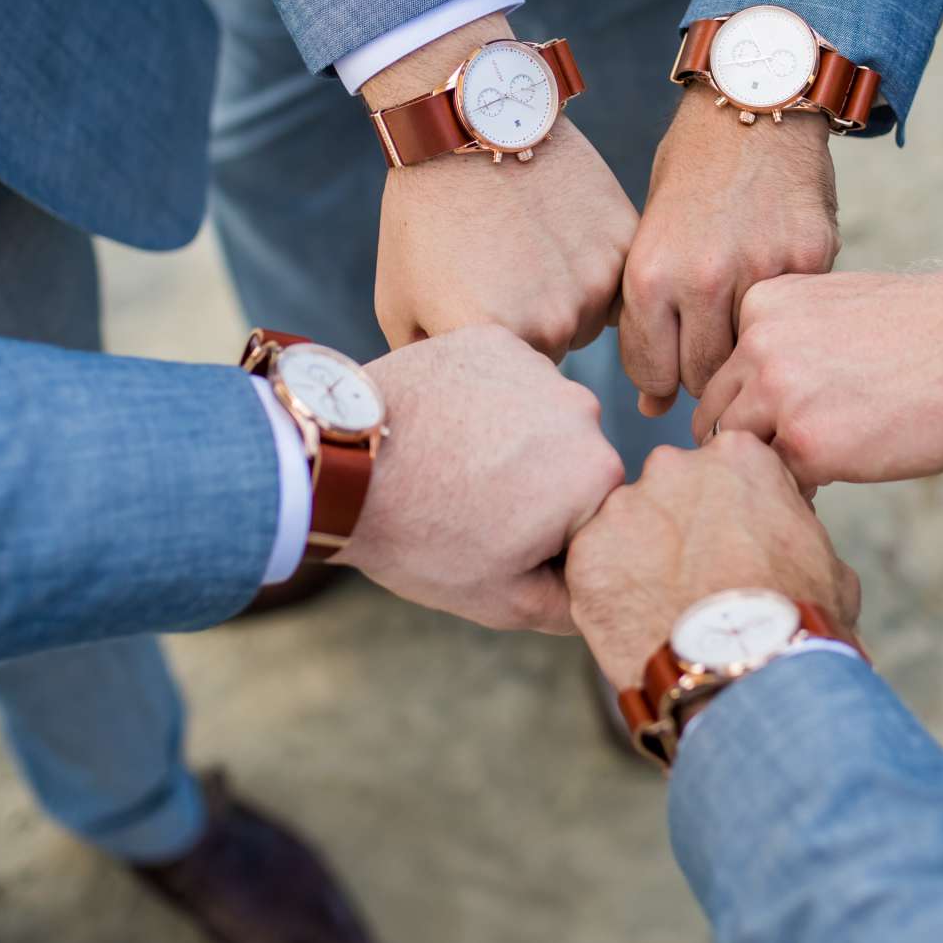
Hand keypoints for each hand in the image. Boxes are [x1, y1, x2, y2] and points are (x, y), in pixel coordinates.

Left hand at [337, 325, 624, 632]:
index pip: (597, 514)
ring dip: (513, 438)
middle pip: (573, 459)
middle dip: (539, 484)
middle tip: (474, 505)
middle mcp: (581, 408)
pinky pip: (504, 378)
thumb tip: (599, 594)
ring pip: (540, 415)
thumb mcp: (503, 601)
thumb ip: (572, 603)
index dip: (555, 537)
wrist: (343, 466)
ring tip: (454, 464)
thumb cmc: (420, 538)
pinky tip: (442, 425)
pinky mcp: (491, 339)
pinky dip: (481, 399)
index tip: (504, 541)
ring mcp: (534, 367)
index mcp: (596, 474)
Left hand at [368, 15, 635, 358]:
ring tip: (528, 250)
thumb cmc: (422, 218)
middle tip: (502, 276)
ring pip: (590, 320)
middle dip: (531, 329)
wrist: (467, 126)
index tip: (476, 318)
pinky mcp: (623, 242)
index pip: (510, 386)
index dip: (492, 354)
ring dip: (568, 299)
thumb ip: (431, 368)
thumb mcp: (399, 306)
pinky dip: (593, 262)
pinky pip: (617, 281)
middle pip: (554, 355)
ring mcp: (594, 282)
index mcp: (492, 343)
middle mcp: (552, 324)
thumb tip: (449, 410)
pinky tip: (557, 229)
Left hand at [566, 431, 859, 687]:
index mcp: (737, 456)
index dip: (726, 512)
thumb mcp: (823, 555)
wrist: (749, 671)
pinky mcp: (588, 552)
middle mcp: (674, 466)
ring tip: (664, 608)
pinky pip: (593, 566)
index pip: (723, 470)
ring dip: (638, 559)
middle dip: (676, 528)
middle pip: (668, 491)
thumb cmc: (796, 618)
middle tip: (693, 580)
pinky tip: (635, 623)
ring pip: (626, 527)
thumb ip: (789, 524)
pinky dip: (607, 592)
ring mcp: (625, 507)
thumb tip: (784, 536)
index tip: (730, 546)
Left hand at [621, 86, 837, 416]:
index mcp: (651, 275)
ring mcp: (761, 271)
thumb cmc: (692, 173)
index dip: (661, 382)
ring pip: (753, 357)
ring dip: (748, 351)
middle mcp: (703, 279)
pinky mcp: (810, 259)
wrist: (755, 106)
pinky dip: (789, 314)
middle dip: (705, 375)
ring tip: (744, 323)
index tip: (672, 371)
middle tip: (713, 349)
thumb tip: (652, 404)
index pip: (652, 376)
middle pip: (704, 378)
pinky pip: (795, 317)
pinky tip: (780, 286)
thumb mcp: (650, 239)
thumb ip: (648, 319)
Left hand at [695, 271, 942, 487]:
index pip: (724, 372)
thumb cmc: (927, 328)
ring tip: (819, 466)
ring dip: (771, 469)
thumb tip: (759, 398)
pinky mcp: (807, 444)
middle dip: (751, 441)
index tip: (785, 417)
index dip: (751, 403)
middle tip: (794, 455)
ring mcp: (777, 395)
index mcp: (761, 305)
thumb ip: (787, 342)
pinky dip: (807, 489)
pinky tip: (846, 473)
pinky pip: (783, 483)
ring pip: (740, 453)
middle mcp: (757, 345)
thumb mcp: (835, 308)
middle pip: (718, 415)